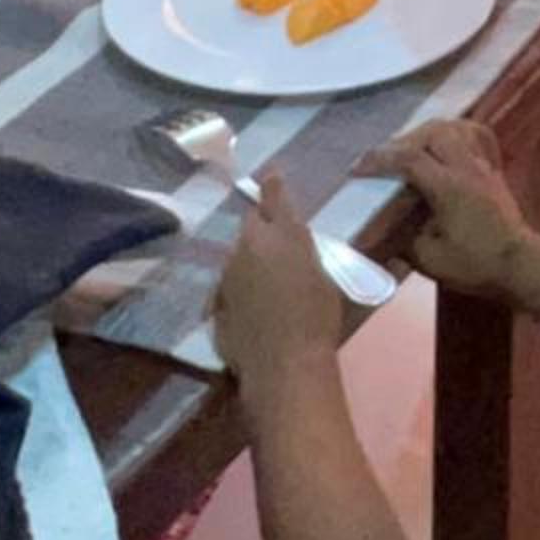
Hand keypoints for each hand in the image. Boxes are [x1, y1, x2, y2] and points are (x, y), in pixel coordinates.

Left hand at [216, 175, 345, 382]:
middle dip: (261, 227)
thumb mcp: (323, 277)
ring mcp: (228, 274)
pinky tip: (253, 307)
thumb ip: (303, 253)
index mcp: (284, 234)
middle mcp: (251, 246)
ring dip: (249, 260)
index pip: (275, 197)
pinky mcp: (216, 300)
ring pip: (238, 255)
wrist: (284, 364)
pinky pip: (229, 285)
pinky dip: (239, 289)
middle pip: (251, 225)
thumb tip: (293, 248)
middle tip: (276, 243)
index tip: (271, 176)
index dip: (273, 186)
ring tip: (267, 282)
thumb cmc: (317, 318)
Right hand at [361, 119, 529, 297]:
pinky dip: (455, 134)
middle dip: (403, 141)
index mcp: (448, 186)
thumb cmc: (475, 265)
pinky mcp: (493, 170)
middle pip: (432, 132)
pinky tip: (445, 145)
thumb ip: (404, 241)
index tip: (357, 168)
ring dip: (427, 133)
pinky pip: (474, 136)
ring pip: (454, 128)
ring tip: (409, 149)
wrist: (521, 264)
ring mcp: (483, 165)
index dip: (379, 160)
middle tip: (384, 159)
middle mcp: (466, 167)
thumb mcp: (431, 261)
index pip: (409, 159)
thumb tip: (386, 231)